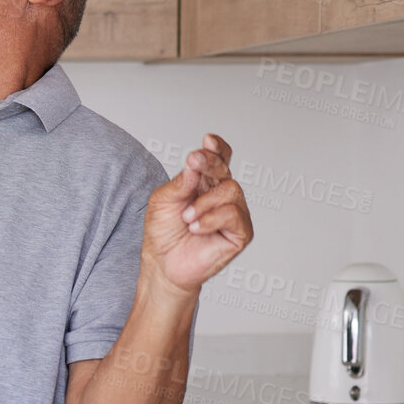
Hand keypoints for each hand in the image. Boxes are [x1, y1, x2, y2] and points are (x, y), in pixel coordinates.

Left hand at [142, 134, 252, 294]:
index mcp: (205, 183)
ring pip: (231, 190)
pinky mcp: (241, 232)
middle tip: (194, 162)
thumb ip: (181, 181)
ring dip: (205, 202)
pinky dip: (212, 219)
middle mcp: (223, 196)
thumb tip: (196, 160)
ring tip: (187, 218)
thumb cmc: (163, 232)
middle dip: (210, 163)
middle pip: (226, 169)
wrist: (162, 264)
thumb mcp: (163, 200)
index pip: (219, 159)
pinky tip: (196, 228)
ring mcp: (234, 213)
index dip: (217, 148)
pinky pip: (234, 215)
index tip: (207, 140)